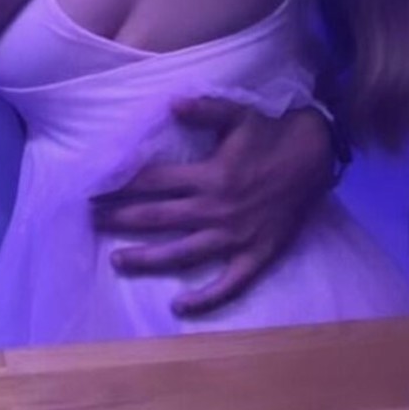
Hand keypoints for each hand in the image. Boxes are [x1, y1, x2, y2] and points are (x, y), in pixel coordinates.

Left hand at [92, 100, 334, 315]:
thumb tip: (170, 103)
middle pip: (158, 218)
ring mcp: (235, 237)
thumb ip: (203, 110)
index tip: (95, 189)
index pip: (153, 183)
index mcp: (209, 175)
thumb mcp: (238, 113)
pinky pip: (228, 284)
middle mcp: (216, 209)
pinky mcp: (257, 255)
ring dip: (148, 258)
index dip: (122, 186)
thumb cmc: (272, 132)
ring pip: (182, 253)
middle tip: (92, 221)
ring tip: (118, 260)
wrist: (317, 155)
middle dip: (121, 219)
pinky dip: (204, 299)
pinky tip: (179, 306)